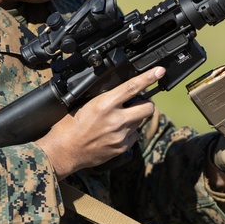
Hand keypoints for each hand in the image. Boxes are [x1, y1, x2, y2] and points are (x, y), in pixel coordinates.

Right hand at [37, 67, 163, 178]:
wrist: (65, 152)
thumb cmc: (69, 126)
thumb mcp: (84, 104)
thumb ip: (105, 98)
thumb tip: (119, 92)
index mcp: (104, 105)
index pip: (132, 87)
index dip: (148, 77)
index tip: (159, 71)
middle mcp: (116, 120)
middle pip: (147, 107)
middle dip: (145, 103)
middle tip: (137, 102)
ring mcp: (121, 135)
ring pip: (141, 121)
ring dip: (135, 117)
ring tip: (120, 119)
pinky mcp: (122, 147)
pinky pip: (134, 135)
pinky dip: (129, 132)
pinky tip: (116, 132)